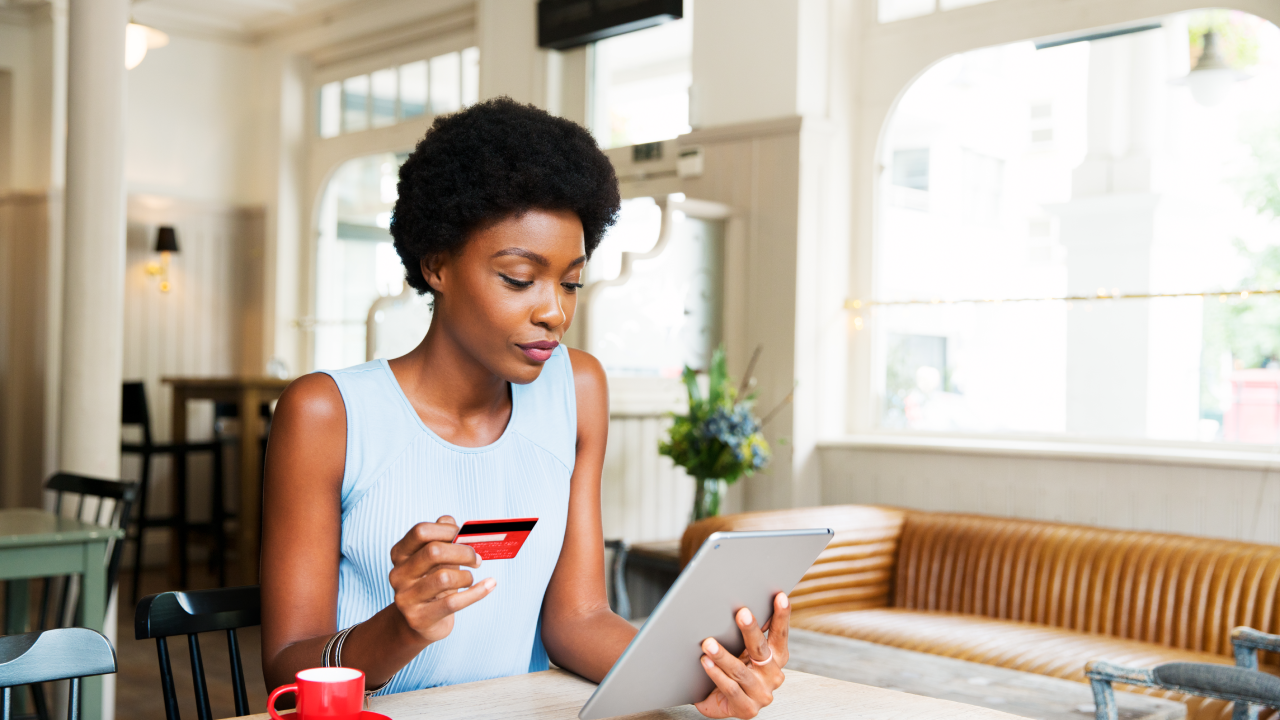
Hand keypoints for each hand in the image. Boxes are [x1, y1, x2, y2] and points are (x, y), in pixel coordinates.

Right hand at [388, 515, 494, 646]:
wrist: (421, 621)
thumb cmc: (432, 582)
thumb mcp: (436, 558)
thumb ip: (444, 537)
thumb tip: (460, 527)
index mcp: (400, 554)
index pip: (421, 532)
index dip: (447, 530)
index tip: (463, 536)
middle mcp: (398, 574)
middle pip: (433, 552)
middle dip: (463, 552)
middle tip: (476, 559)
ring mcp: (405, 598)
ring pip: (444, 578)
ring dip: (467, 576)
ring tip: (470, 579)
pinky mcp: (418, 618)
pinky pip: (453, 602)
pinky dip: (477, 592)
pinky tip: (489, 585)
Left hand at [694, 592, 790, 718]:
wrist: (722, 703)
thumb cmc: (735, 672)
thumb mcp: (744, 652)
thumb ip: (749, 635)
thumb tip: (742, 606)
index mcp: (777, 659)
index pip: (780, 634)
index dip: (782, 616)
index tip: (779, 597)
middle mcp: (773, 676)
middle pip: (761, 649)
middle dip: (751, 630)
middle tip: (742, 613)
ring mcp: (761, 694)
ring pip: (741, 671)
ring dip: (723, 656)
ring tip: (709, 643)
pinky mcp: (747, 709)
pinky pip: (730, 689)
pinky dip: (716, 674)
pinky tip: (706, 663)